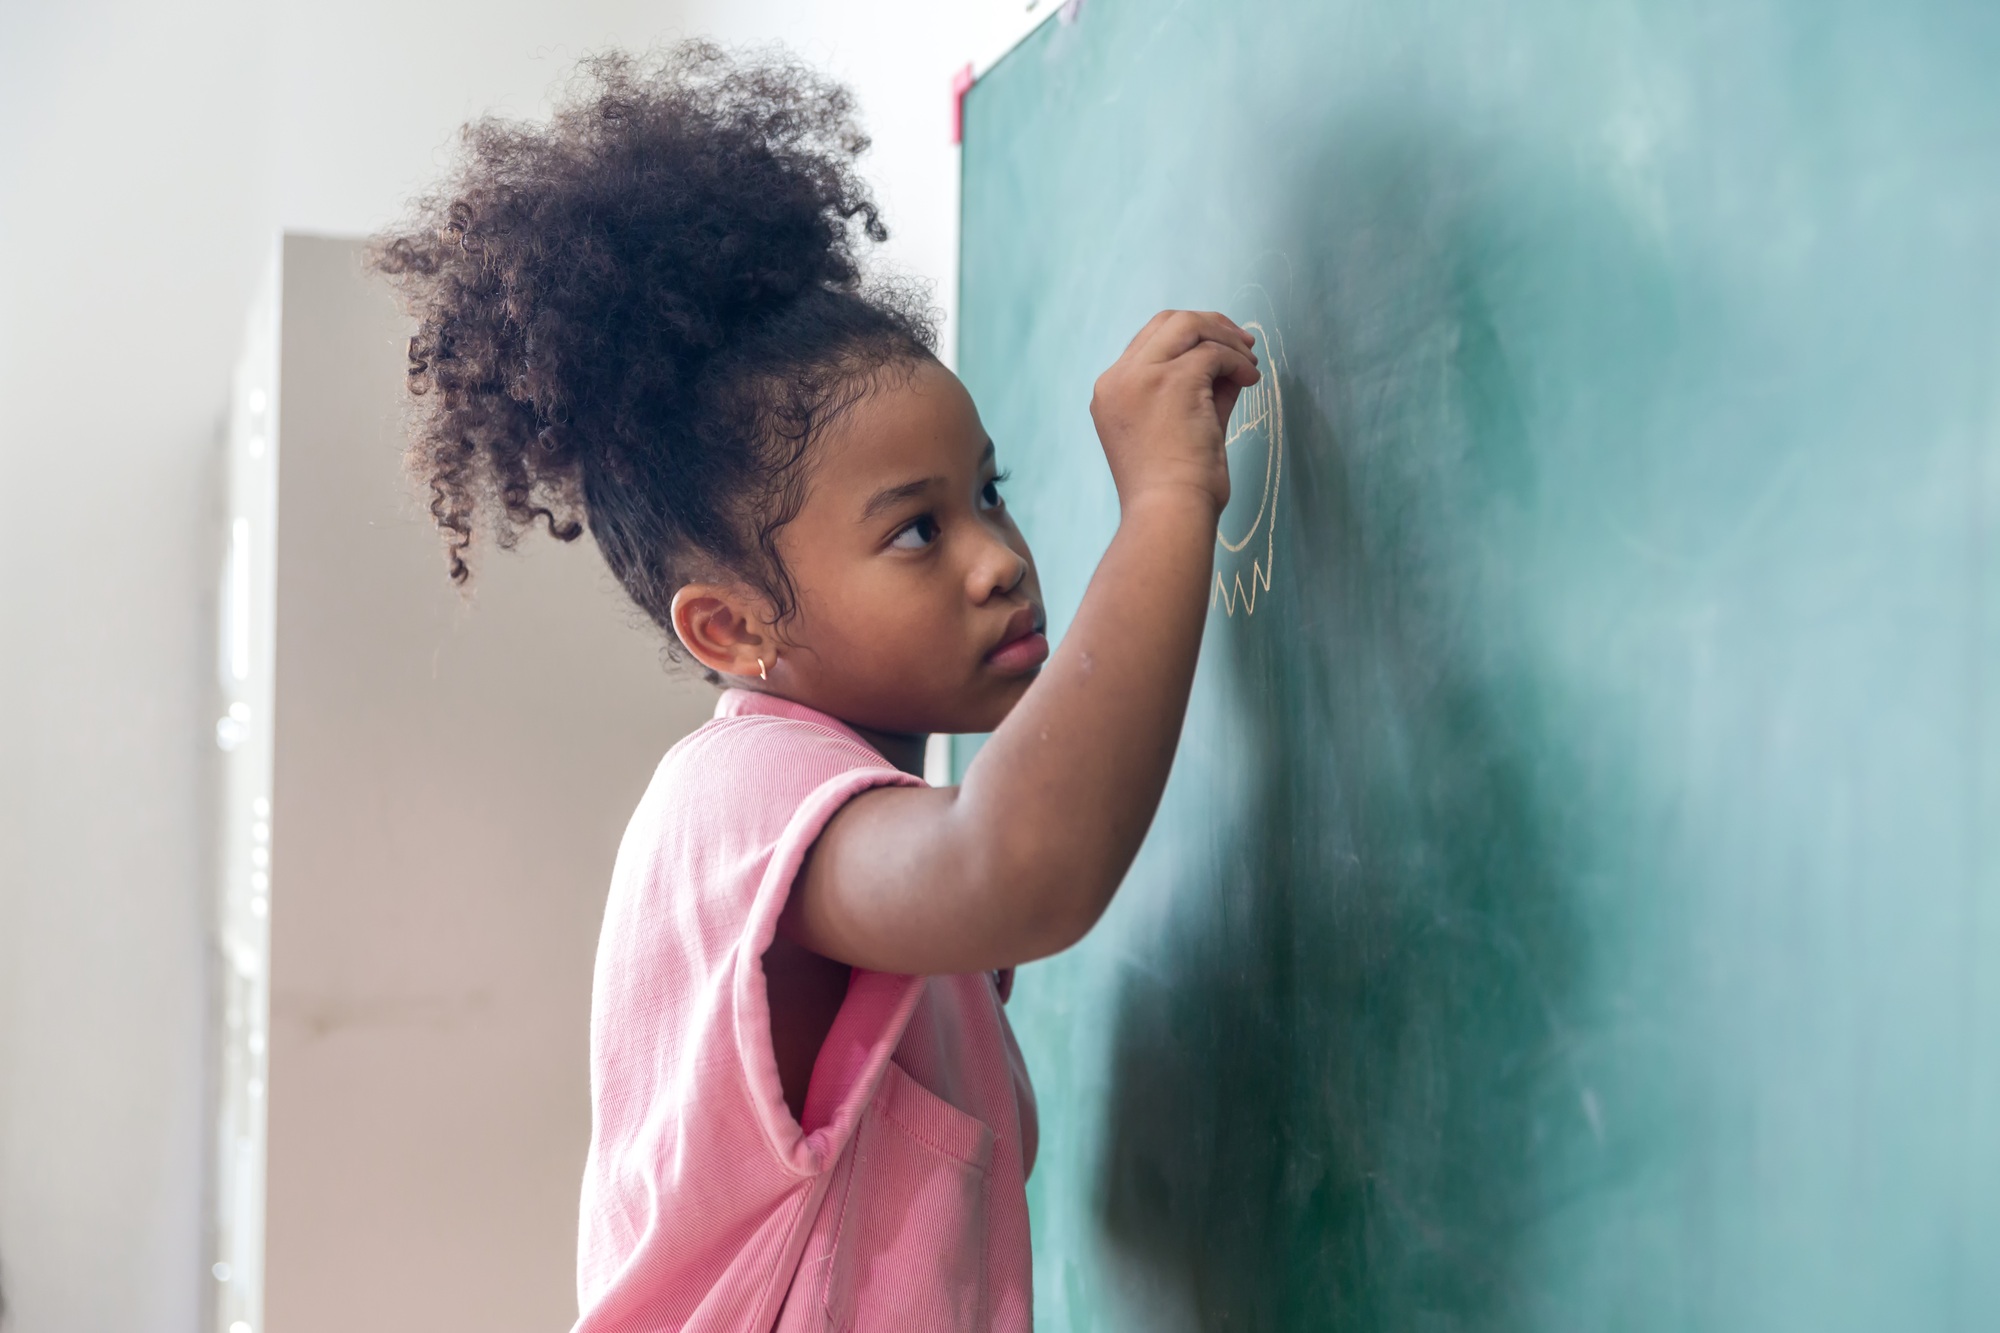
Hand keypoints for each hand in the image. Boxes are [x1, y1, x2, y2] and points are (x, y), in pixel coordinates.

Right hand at [1088, 310, 1259, 515]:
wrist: (1168, 514)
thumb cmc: (1173, 488)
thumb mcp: (1180, 428)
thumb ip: (1199, 392)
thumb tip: (1232, 364)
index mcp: (1111, 392)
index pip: (1150, 342)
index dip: (1190, 339)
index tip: (1221, 351)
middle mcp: (1119, 378)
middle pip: (1167, 321)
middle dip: (1210, 326)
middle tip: (1243, 344)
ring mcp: (1141, 376)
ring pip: (1190, 326)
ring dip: (1227, 339)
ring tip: (1250, 364)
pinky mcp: (1172, 380)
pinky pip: (1213, 353)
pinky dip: (1238, 362)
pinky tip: (1251, 381)